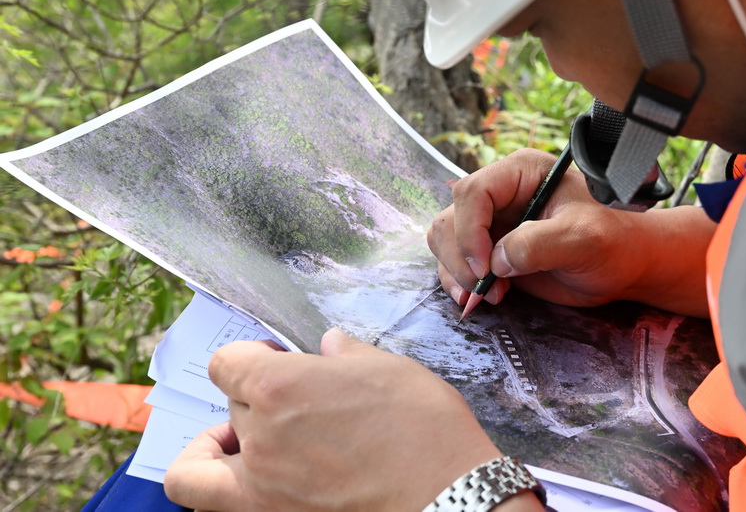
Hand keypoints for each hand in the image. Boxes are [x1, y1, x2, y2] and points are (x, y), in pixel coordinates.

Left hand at [164, 329, 506, 510]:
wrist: (447, 498)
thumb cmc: (426, 431)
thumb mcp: (391, 370)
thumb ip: (347, 355)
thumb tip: (329, 346)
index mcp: (281, 386)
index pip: (225, 363)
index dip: (248, 358)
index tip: (273, 362)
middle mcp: (259, 436)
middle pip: (229, 408)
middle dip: (256, 401)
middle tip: (294, 406)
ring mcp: (259, 489)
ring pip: (200, 465)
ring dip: (212, 451)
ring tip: (241, 448)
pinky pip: (211, 504)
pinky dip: (213, 492)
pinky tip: (252, 480)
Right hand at [428, 148, 714, 316]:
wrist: (625, 265)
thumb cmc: (614, 241)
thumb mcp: (584, 239)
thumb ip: (539, 244)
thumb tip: (497, 261)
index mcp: (523, 173)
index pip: (474, 192)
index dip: (470, 231)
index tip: (486, 268)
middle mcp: (502, 193)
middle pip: (452, 217)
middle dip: (461, 257)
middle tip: (486, 289)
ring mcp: (494, 222)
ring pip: (446, 240)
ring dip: (457, 272)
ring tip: (489, 296)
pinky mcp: (492, 249)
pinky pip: (456, 262)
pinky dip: (460, 282)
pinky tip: (483, 298)